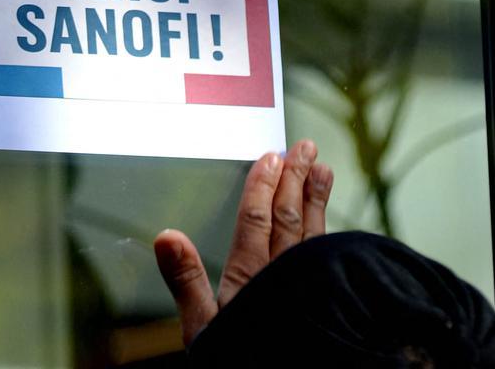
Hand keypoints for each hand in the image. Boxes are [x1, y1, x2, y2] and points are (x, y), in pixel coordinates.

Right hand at [154, 139, 333, 346]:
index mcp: (249, 278)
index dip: (263, 185)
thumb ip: (186, 281)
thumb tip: (166, 235)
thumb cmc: (235, 363)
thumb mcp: (202, 329)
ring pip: (313, 234)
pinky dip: (327, 232)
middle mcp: (282, 276)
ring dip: (317, 199)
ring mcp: (307, 288)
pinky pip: (327, 257)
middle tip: (304, 147)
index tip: (271, 156)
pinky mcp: (324, 301)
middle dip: (295, 180)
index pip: (258, 219)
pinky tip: (329, 221)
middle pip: (289, 218)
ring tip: (324, 170)